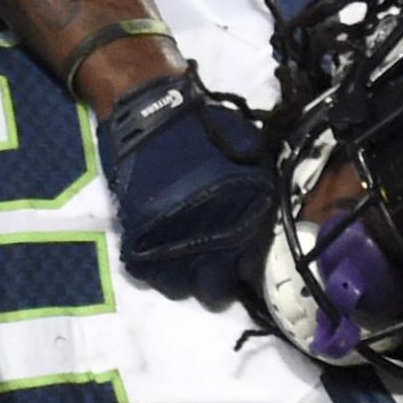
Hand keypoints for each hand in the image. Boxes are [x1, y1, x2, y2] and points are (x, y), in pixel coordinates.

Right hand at [100, 74, 273, 307]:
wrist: (152, 111)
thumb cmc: (204, 128)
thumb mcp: (249, 154)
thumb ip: (259, 191)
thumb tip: (268, 218)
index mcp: (240, 219)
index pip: (252, 268)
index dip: (248, 270)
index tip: (243, 264)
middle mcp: (207, 238)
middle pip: (215, 291)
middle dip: (216, 285)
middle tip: (213, 270)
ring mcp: (167, 240)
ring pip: (178, 288)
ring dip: (182, 279)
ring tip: (184, 264)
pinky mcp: (135, 236)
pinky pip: (144, 272)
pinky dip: (151, 269)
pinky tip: (158, 257)